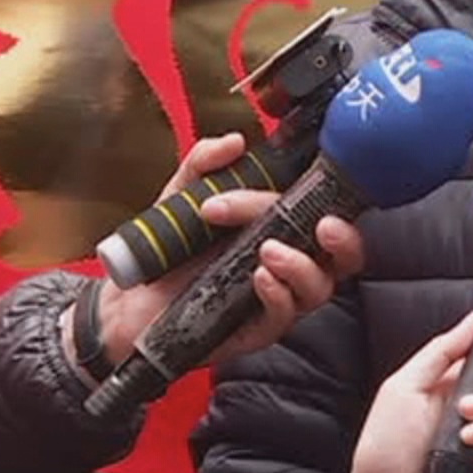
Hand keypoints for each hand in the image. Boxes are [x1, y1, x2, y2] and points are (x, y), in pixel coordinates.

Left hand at [79, 133, 364, 370]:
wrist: (127, 301)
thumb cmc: (166, 252)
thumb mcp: (181, 196)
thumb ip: (204, 163)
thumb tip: (234, 142)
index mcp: (280, 228)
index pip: (326, 213)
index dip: (337, 201)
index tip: (320, 184)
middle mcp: (287, 263)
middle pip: (344, 256)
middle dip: (345, 239)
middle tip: (324, 225)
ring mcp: (275, 298)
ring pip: (320, 287)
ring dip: (302, 266)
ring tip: (268, 250)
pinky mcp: (255, 330)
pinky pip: (283, 316)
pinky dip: (278, 295)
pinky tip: (258, 277)